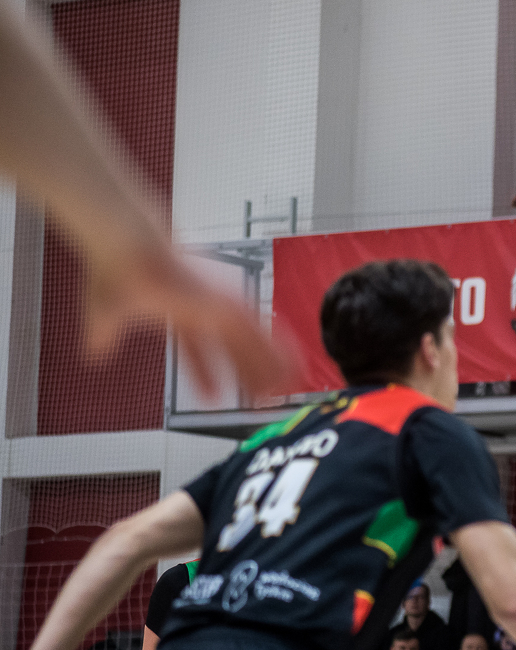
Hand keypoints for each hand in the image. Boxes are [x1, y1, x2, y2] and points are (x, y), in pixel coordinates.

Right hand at [87, 241, 291, 398]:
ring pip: (250, 341)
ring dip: (269, 364)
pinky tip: (289, 365)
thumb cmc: (114, 271)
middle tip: (260, 398)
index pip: (197, 350)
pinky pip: (257, 332)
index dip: (205, 374)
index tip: (214, 395)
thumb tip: (93, 356)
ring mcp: (215, 304)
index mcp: (177, 312)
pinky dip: (275, 350)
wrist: (124, 251)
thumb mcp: (104, 317)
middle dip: (246, 373)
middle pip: (232, 348)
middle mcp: (202, 308)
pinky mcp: (224, 303)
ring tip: (286, 387)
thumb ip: (103, 337)